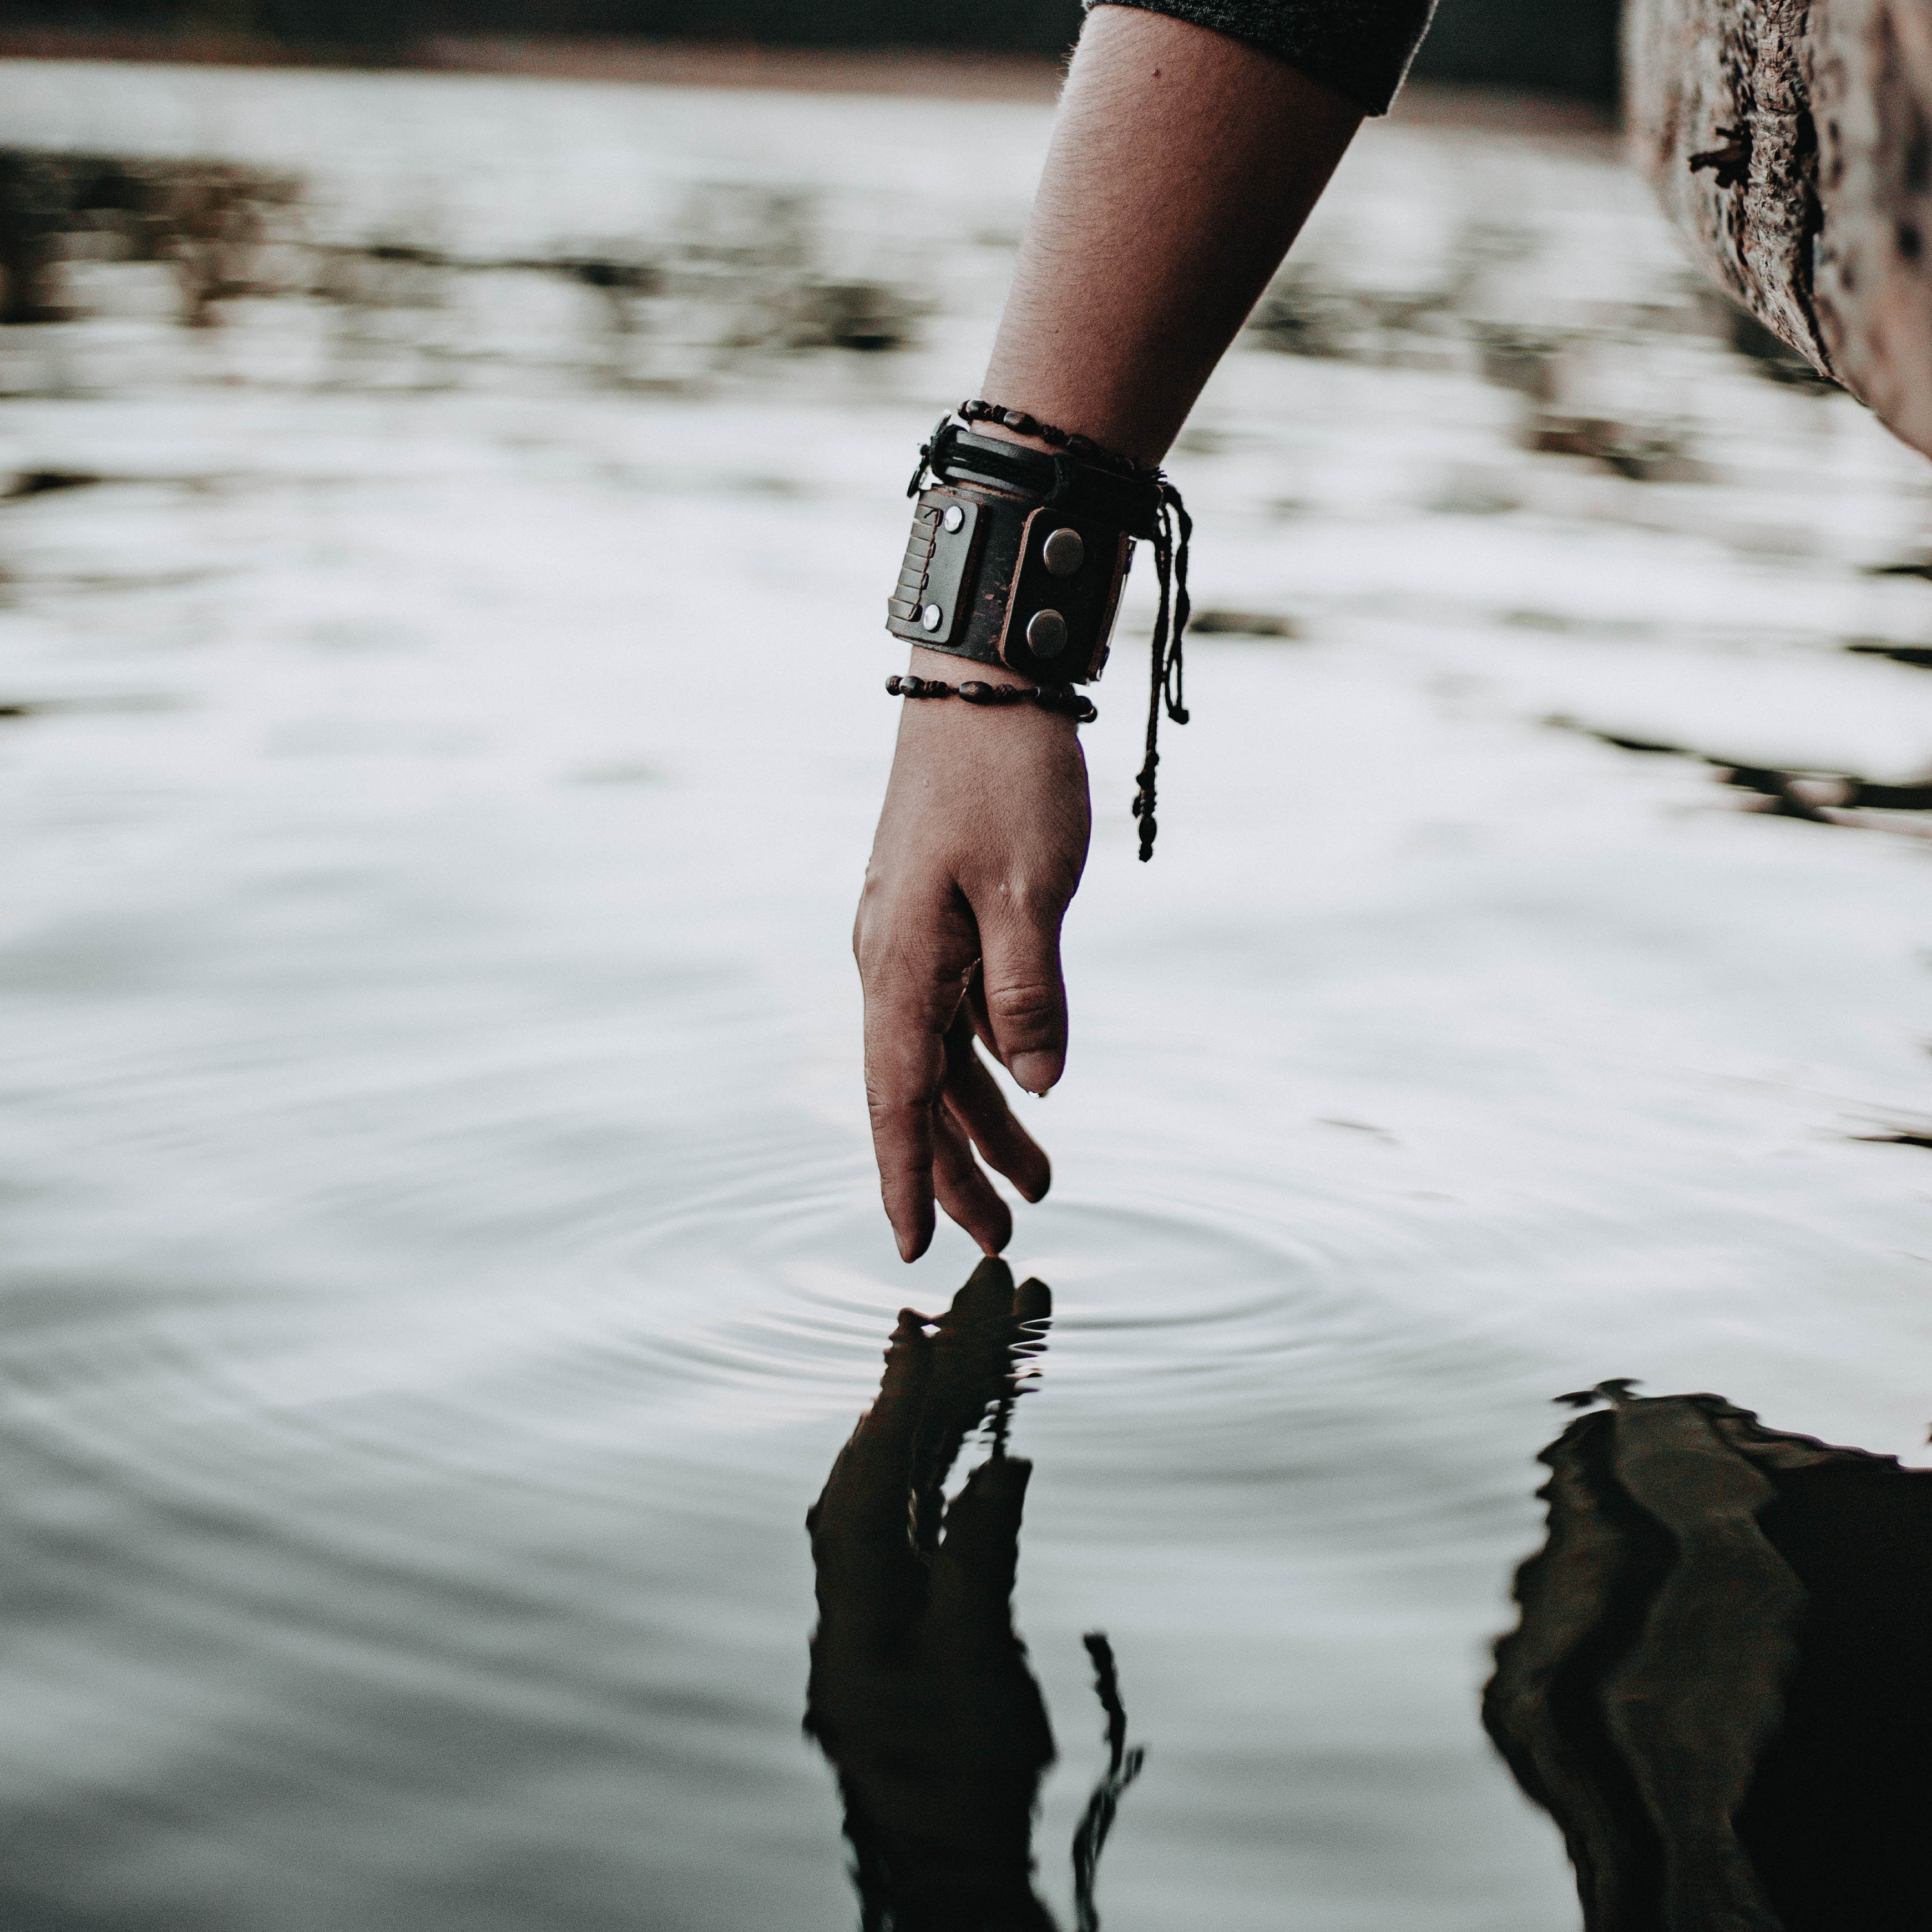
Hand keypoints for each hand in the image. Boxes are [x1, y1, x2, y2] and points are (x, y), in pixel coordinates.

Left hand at [806, 1260, 1055, 1880]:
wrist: (949, 1881)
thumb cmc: (961, 1787)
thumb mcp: (976, 1671)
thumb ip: (979, 1561)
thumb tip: (999, 1469)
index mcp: (858, 1603)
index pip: (874, 1473)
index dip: (901, 1396)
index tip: (922, 1322)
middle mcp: (860, 1594)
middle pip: (896, 1463)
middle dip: (943, 1382)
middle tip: (984, 1303)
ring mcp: (884, 1610)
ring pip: (914, 1486)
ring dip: (952, 1416)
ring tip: (986, 1342)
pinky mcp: (912, 1626)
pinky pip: (929, 1523)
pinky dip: (953, 1470)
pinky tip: (981, 1436)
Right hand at [853, 666, 1088, 1260]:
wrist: (983, 681)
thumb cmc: (1006, 776)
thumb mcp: (1031, 888)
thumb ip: (1030, 991)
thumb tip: (1040, 1083)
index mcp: (900, 960)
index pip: (897, 1095)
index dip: (906, 1177)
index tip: (916, 1250)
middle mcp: (891, 956)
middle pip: (919, 1089)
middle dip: (958, 1169)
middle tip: (1004, 1241)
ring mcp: (912, 932)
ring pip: (941, 1053)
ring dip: (984, 1119)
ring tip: (1037, 1184)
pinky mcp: (938, 909)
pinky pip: (957, 1009)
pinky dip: (989, 1058)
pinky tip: (1028, 1087)